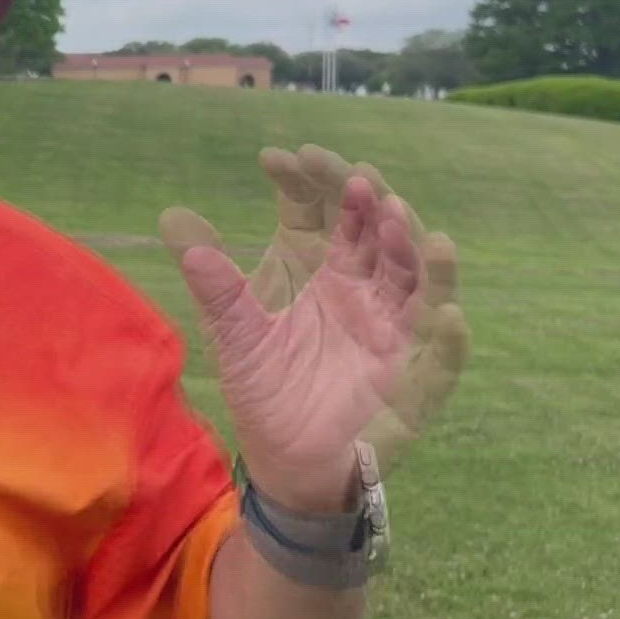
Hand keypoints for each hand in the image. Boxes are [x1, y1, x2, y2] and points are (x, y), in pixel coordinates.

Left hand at [158, 145, 467, 472]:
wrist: (285, 461)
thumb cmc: (267, 388)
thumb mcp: (233, 331)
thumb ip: (211, 280)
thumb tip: (172, 216)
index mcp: (323, 268)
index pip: (321, 210)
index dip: (307, 181)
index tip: (275, 157)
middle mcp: (365, 290)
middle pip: (376, 234)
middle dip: (369, 203)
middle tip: (353, 175)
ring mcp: (393, 333)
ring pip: (416, 284)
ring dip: (413, 252)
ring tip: (399, 219)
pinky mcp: (411, 384)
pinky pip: (439, 361)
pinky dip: (448, 340)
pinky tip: (445, 315)